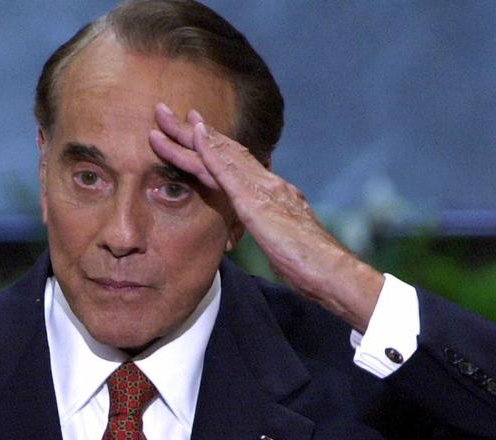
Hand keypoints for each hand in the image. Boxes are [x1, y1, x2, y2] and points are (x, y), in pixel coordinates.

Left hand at [149, 103, 383, 331]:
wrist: (331, 271)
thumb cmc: (311, 266)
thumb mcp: (284, 245)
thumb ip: (273, 232)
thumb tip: (268, 235)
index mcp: (273, 195)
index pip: (236, 166)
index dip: (212, 147)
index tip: (192, 130)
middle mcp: (269, 184)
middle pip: (225, 152)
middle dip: (194, 132)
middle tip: (165, 111)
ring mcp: (264, 189)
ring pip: (223, 154)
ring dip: (193, 134)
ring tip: (168, 116)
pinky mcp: (257, 202)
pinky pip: (230, 171)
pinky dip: (212, 151)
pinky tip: (196, 136)